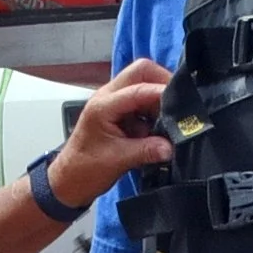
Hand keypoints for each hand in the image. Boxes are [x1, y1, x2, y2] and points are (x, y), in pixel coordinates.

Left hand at [47, 61, 173, 207]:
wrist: (68, 181)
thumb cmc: (85, 169)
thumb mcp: (117, 161)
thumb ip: (146, 151)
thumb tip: (171, 147)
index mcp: (103, 105)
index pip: (138, 89)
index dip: (162, 92)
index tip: (184, 102)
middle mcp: (108, 96)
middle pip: (141, 71)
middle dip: (162, 82)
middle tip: (179, 103)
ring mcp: (113, 102)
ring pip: (142, 84)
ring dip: (158, 98)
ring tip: (170, 119)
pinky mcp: (119, 112)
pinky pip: (141, 102)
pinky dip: (154, 111)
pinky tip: (160, 128)